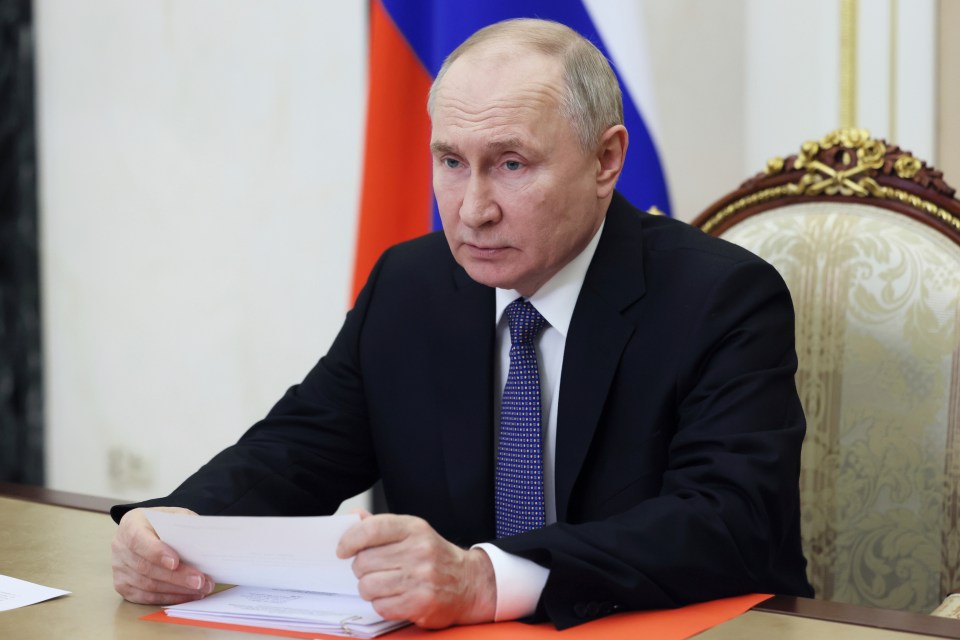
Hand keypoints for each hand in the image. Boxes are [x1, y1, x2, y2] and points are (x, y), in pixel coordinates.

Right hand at [111, 507, 214, 604]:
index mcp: (131, 524)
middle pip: (146, 567)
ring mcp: (119, 568)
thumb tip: (202, 543)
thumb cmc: (163, 523)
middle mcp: (120, 547)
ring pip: (147, 585)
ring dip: (176, 590)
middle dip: (176, 576)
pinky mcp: (122, 585)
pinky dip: (168, 598)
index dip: (157, 553)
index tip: (175, 562)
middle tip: (200, 581)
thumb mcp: (174, 515)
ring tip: (201, 589)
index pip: (139, 540)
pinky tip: (187, 596)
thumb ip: (185, 525)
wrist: (147, 530)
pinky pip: (145, 597)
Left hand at [336, 511, 496, 627]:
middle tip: (373, 570)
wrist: (469, 583)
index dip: (350, 540)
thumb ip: (382, 526)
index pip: (371, 529)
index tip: (342, 550)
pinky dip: (382, 604)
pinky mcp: (421, 603)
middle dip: (362, 569)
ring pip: (368, 586)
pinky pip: (381, 606)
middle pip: (363, 561)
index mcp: (414, 528)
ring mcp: (421, 578)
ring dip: (369, 589)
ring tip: (382, 586)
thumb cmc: (435, 557)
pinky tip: (395, 598)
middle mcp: (419, 551)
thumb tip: (353, 516)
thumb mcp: (413, 533)